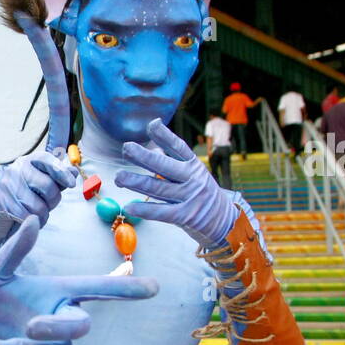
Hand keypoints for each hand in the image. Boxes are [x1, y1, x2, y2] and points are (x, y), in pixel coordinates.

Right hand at [0, 150, 78, 263]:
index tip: (72, 184)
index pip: (46, 159)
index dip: (61, 171)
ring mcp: (7, 186)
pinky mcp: (1, 203)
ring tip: (35, 216)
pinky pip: (27, 217)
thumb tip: (73, 172)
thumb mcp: (40, 187)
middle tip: (45, 206)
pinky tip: (26, 222)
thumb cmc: (22, 200)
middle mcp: (15, 170)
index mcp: (27, 162)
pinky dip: (32, 224)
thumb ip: (56, 179)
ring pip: (39, 206)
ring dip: (43, 217)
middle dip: (52, 202)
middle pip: (48, 187)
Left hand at [0, 215, 157, 344]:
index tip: (154, 286)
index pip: (96, 288)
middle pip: (82, 327)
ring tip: (3, 344)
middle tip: (28, 326)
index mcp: (55, 290)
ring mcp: (51, 343)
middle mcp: (59, 316)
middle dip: (59, 329)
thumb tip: (32, 220)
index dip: (125, 288)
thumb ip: (16, 248)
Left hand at [116, 118, 237, 245]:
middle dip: (143, 156)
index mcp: (194, 165)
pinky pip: (162, 212)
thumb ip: (173, 164)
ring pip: (157, 188)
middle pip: (164, 165)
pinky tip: (129, 207)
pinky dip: (144, 210)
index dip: (165, 135)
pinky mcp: (186, 216)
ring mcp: (190, 197)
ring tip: (119, 177)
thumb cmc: (202, 194)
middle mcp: (192, 178)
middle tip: (126, 148)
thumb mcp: (193, 175)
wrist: (225, 220)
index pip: (178, 147)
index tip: (152, 124)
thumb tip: (153, 149)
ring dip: (135, 182)